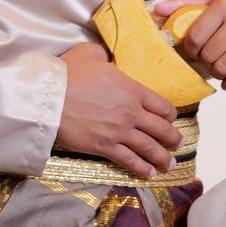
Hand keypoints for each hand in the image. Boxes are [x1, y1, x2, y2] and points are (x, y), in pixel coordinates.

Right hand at [57, 42, 179, 177]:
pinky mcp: (104, 147)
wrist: (49, 97)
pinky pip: (129, 160)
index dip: (170, 114)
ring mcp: (119, 132)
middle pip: (161, 128)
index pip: (162, 105)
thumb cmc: (68, 73)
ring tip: (169, 164)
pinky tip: (149, 173)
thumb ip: (105, 54)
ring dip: (162, 157)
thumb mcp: (91, 53)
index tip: (171, 119)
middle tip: (176, 144)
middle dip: (172, 138)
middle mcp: (132, 113)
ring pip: (149, 147)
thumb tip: (108, 55)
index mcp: (133, 90)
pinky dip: (141, 168)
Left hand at [157, 0, 225, 91]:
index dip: (189, 49)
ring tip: (220, 66)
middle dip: (205, 61)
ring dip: (217, 73)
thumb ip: (186, 3)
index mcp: (224, 5)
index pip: (195, 35)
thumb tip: (157, 8)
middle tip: (210, 58)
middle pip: (208, 55)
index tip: (193, 50)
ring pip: (222, 68)